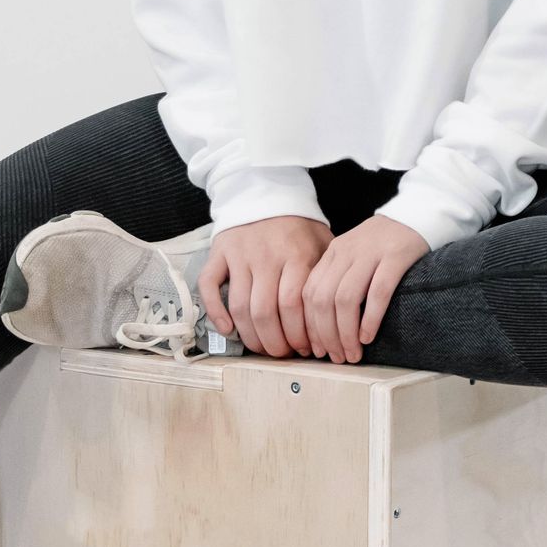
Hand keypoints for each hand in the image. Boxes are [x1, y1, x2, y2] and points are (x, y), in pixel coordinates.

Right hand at [199, 215, 331, 357]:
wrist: (266, 191)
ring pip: (240, 306)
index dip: (298, 334)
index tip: (305, 349)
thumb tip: (336, 318)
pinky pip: (209, 286)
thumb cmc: (298, 226)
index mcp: (296, 254)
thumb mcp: (322, 243)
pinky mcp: (218, 253)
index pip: (294, 305)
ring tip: (262, 347)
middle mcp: (266, 256)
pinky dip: (216, 312)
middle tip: (282, 354)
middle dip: (275, 342)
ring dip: (250, 335)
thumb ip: (327, 276)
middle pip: (266, 312)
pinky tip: (228, 329)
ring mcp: (239, 255)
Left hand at [303, 214, 430, 363]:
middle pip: (323, 299)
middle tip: (337, 357)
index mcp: (332, 253)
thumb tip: (323, 327)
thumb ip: (337, 279)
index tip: (317, 349)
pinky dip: (370, 318)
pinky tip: (369, 336)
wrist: (417, 216)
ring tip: (353, 352)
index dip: (310, 326)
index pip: (309, 294)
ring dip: (346, 333)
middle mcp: (346, 252)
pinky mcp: (396, 257)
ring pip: (346, 299)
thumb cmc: (384, 244)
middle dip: (326, 335)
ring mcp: (371, 253)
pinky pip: (378, 292)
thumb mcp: (353, 255)